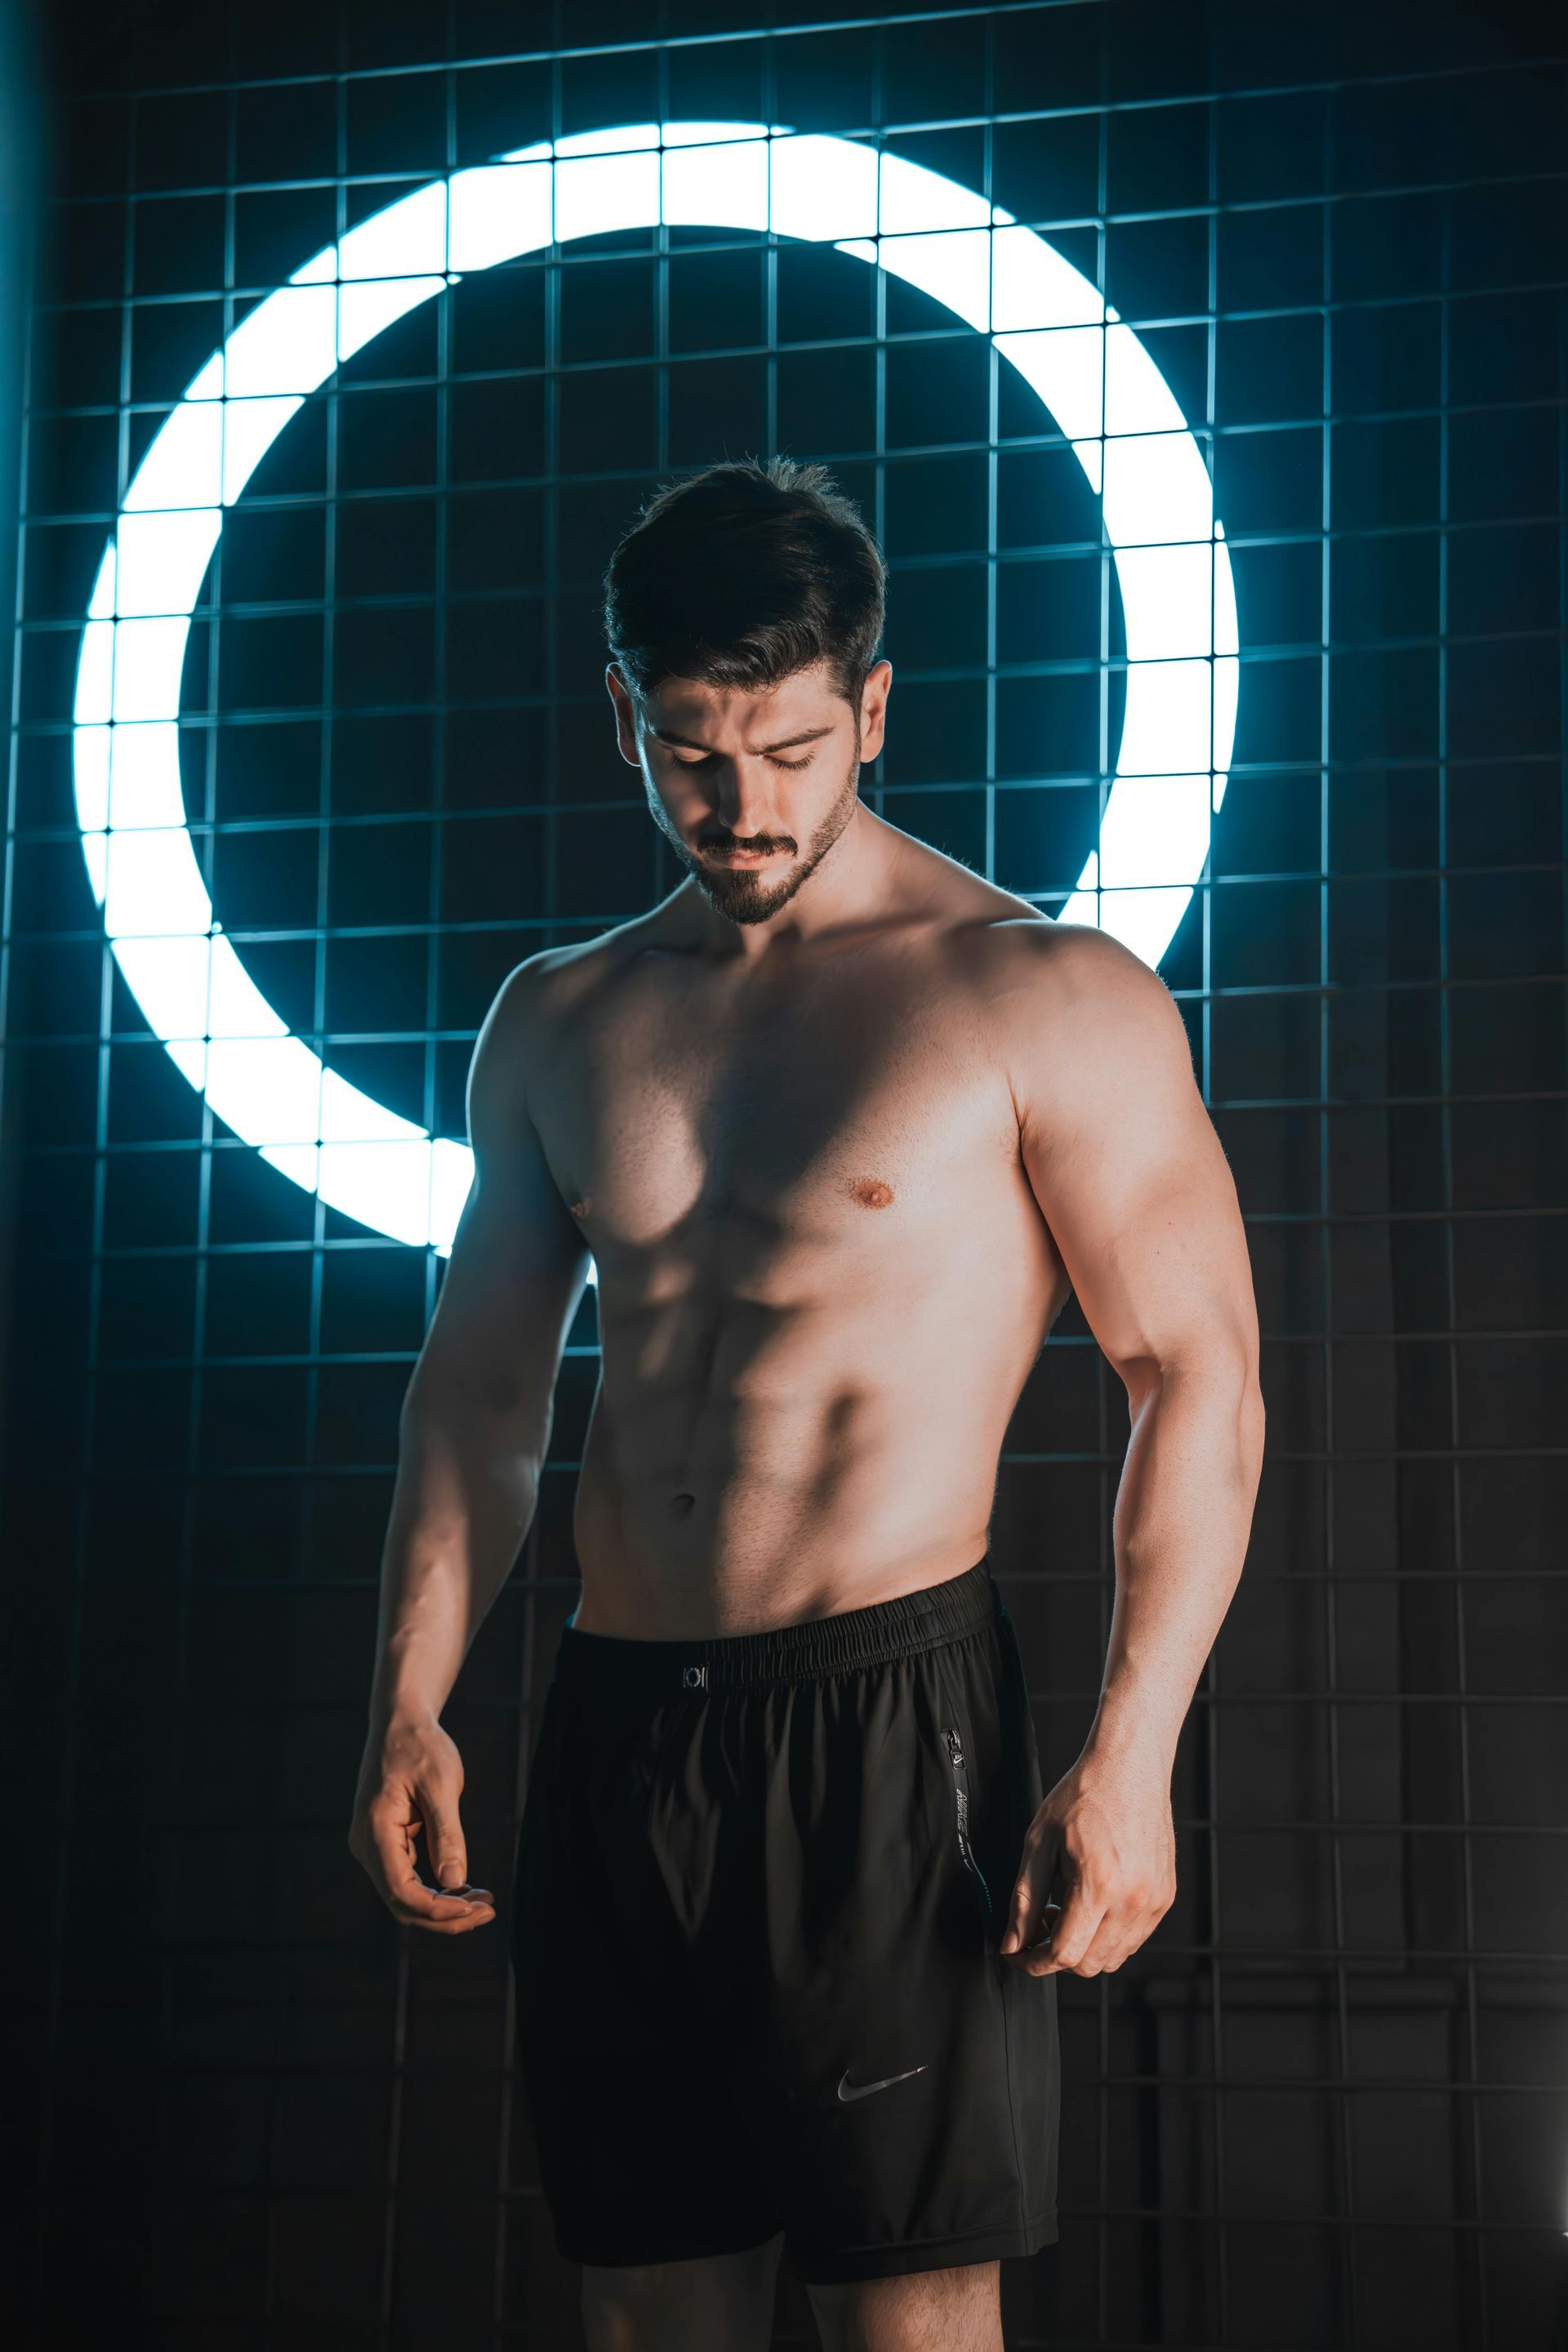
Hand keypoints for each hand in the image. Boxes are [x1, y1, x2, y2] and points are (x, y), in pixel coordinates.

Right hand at [349, 1711, 496, 1934]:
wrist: (400, 1722)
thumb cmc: (421, 1746)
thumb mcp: (440, 1784)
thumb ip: (447, 1834)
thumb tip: (456, 1881)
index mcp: (375, 1830)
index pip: (400, 1890)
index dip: (437, 1908)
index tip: (473, 1908)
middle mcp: (366, 1845)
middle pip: (401, 1903)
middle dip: (445, 1916)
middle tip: (489, 1912)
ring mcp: (373, 1847)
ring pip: (404, 1897)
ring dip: (443, 1906)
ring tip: (484, 1904)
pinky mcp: (385, 1844)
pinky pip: (407, 1880)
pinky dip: (436, 1890)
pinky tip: (466, 1889)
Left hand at [998, 1750, 1174, 1976]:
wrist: (1129, 1768)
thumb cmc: (1084, 1795)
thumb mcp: (1039, 1843)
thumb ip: (1025, 1899)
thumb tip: (1013, 1942)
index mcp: (1099, 1884)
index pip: (1065, 1954)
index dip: (1034, 1962)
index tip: (1020, 1954)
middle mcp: (1133, 1899)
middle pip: (1089, 1964)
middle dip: (1057, 1955)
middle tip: (1041, 1921)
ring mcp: (1154, 1901)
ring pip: (1113, 1958)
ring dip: (1084, 1948)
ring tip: (1068, 1908)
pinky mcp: (1165, 1897)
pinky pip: (1133, 1939)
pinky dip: (1108, 1936)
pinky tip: (1093, 1904)